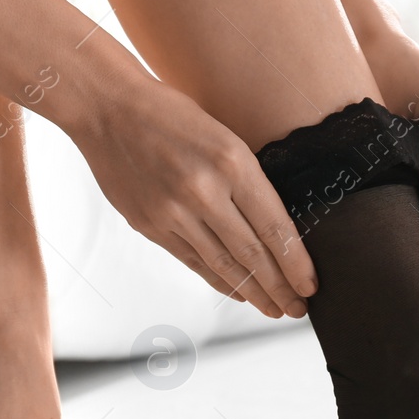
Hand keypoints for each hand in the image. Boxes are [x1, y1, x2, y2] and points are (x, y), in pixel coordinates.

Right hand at [79, 71, 316, 318]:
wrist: (107, 108)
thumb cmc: (171, 113)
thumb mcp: (224, 133)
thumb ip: (246, 177)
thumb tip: (276, 225)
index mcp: (232, 162)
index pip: (275, 226)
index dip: (296, 263)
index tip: (311, 285)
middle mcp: (204, 191)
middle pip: (252, 254)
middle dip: (279, 288)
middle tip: (297, 310)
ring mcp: (173, 212)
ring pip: (222, 264)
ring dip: (252, 292)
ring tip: (273, 309)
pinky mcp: (149, 224)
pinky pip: (191, 261)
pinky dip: (217, 280)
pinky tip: (236, 292)